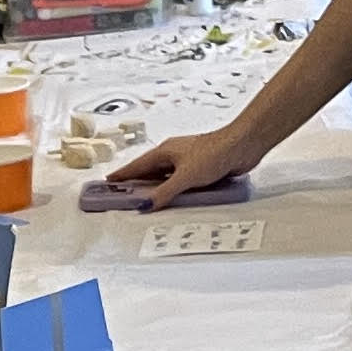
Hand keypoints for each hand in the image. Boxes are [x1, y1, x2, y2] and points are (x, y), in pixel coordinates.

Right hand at [106, 122, 249, 211]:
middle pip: (149, 172)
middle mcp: (174, 155)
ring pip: (165, 177)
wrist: (242, 146)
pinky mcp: (200, 168)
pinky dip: (172, 189)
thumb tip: (146, 205)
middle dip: (136, 183)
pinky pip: (180, 181)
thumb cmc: (215, 152)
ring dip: (155, 188)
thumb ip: (165, 192)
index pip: (137, 166)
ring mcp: (187, 161)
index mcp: (165, 152)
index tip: (109, 182)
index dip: (123, 175)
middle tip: (123, 194)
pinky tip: (172, 198)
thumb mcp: (185, 177)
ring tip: (144, 200)